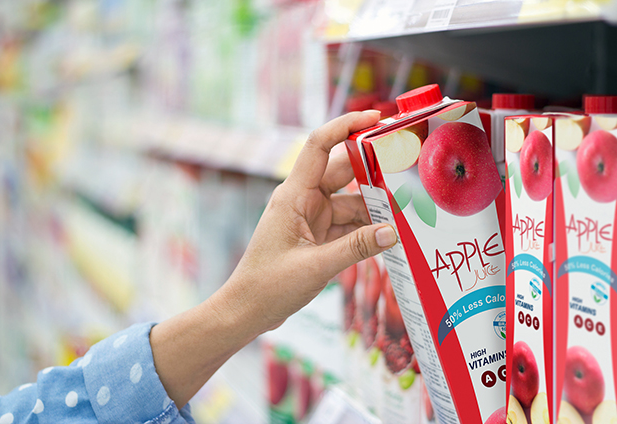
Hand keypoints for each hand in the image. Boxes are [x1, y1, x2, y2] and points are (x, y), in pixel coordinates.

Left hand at [222, 110, 397, 331]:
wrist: (246, 311)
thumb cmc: (268, 286)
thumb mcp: (316, 267)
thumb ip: (357, 248)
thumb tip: (394, 231)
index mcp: (294, 195)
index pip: (319, 146)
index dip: (345, 126)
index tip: (375, 119)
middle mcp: (303, 200)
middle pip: (343, 173)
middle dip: (374, 171)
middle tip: (408, 168)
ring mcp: (311, 218)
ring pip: (351, 202)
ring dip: (375, 208)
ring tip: (408, 213)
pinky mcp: (317, 236)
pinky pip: (348, 224)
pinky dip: (367, 229)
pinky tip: (390, 236)